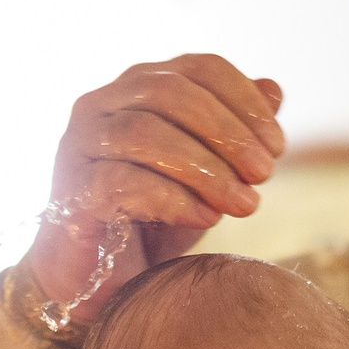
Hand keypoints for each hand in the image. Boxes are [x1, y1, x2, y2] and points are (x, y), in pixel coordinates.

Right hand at [24, 55, 285, 318]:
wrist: (105, 280)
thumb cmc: (158, 218)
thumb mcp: (209, 172)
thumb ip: (236, 130)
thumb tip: (273, 89)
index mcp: (139, 87)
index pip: (199, 68)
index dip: (245, 101)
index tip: (277, 147)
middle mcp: (102, 104)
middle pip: (170, 93)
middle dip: (227, 133)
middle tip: (264, 175)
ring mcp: (79, 144)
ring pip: (144, 134)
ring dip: (206, 169)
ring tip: (244, 204)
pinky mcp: (70, 189)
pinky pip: (122, 182)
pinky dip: (173, 199)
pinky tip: (206, 219)